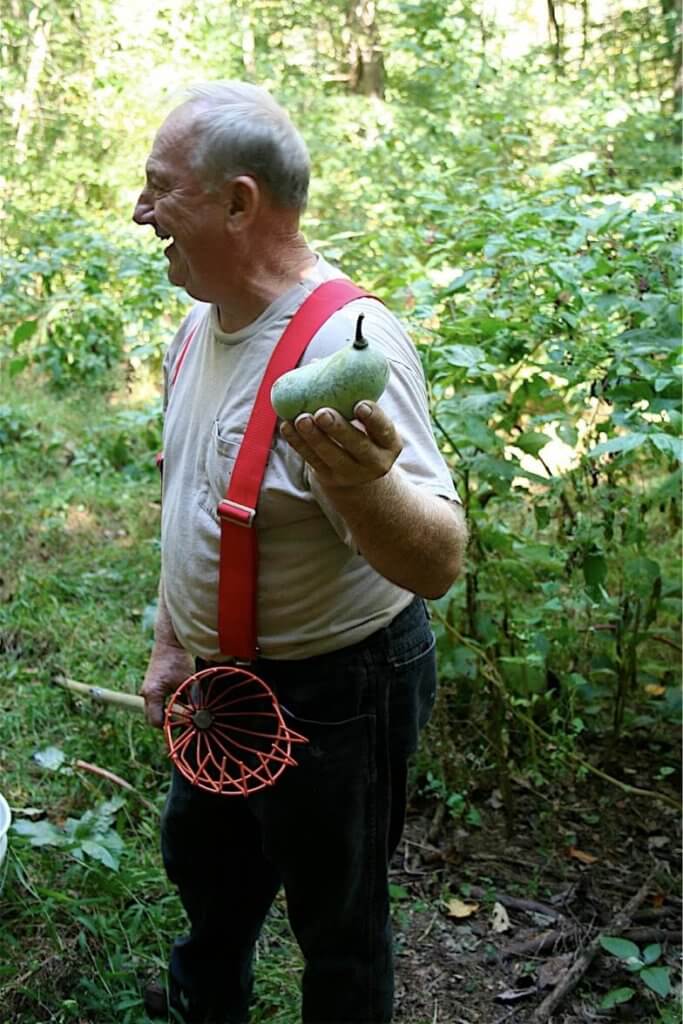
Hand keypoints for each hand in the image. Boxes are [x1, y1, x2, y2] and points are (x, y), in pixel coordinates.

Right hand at [140, 642, 193, 728]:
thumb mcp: (187, 682)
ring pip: (153, 709)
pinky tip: (176, 703)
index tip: (182, 727)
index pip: (156, 721)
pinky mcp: (150, 685)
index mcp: (152, 694)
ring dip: (165, 713)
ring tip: (180, 714)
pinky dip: (164, 705)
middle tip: (182, 724)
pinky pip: (155, 701)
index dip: (169, 727)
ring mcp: (146, 689)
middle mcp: (145, 693)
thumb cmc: (178, 660)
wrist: (169, 641)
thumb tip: (199, 715)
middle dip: (166, 722)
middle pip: (152, 717)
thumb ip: (190, 700)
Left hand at [280, 401, 401, 489]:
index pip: (384, 429)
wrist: (358, 472)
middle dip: (338, 429)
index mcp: (389, 442)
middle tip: (322, 413)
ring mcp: (350, 473)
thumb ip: (352, 393)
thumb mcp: (369, 418)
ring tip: (301, 418)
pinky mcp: (328, 477)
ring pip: (330, 455)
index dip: (374, 418)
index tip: (360, 405)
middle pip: (357, 445)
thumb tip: (317, 362)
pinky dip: (298, 443)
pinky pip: (311, 460)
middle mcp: (374, 461)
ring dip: (313, 437)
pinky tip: (288, 427)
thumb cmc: (363, 431)